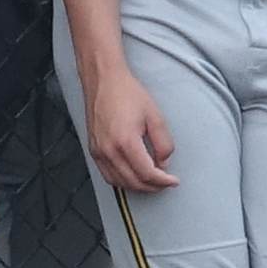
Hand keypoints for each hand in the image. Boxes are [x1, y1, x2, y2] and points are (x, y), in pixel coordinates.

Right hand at [82, 62, 177, 194]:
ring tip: (152, 182)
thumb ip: (163, 143)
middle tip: (165, 183)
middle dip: (153, 187)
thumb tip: (163, 163)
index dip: (163, 181)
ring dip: (138, 186)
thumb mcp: (155, 116)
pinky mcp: (93, 150)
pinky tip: (133, 177)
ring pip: (120, 183)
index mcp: (125, 141)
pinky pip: (107, 175)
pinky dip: (122, 181)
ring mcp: (99, 152)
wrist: (103, 81)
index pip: (147, 173)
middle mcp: (109, 150)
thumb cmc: (126, 93)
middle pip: (134, 182)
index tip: (173, 181)